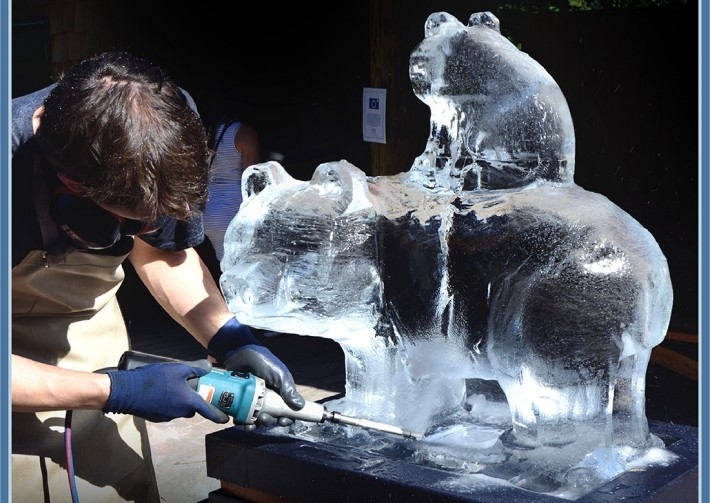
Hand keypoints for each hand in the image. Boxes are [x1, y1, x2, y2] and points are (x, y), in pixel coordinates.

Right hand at [103, 360, 229, 422]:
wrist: (126, 391)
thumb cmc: (154, 379)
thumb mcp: (178, 369)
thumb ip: (195, 368)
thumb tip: (208, 367)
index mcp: (188, 402)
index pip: (208, 411)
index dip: (218, 415)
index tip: (225, 419)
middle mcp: (180, 412)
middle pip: (193, 408)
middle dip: (193, 400)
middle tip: (191, 386)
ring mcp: (167, 416)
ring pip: (179, 408)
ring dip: (179, 400)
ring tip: (172, 385)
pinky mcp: (156, 417)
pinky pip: (168, 409)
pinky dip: (168, 402)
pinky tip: (160, 391)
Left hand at [208, 318, 305, 422]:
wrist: (238, 352)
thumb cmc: (262, 361)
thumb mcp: (278, 374)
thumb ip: (288, 389)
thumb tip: (300, 406)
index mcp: (280, 392)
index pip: (287, 410)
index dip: (286, 419)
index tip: (282, 421)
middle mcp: (268, 398)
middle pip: (271, 417)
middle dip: (269, 421)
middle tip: (263, 418)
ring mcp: (253, 400)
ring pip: (256, 419)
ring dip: (255, 425)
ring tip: (250, 423)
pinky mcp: (240, 401)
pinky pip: (242, 415)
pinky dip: (241, 420)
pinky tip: (239, 420)